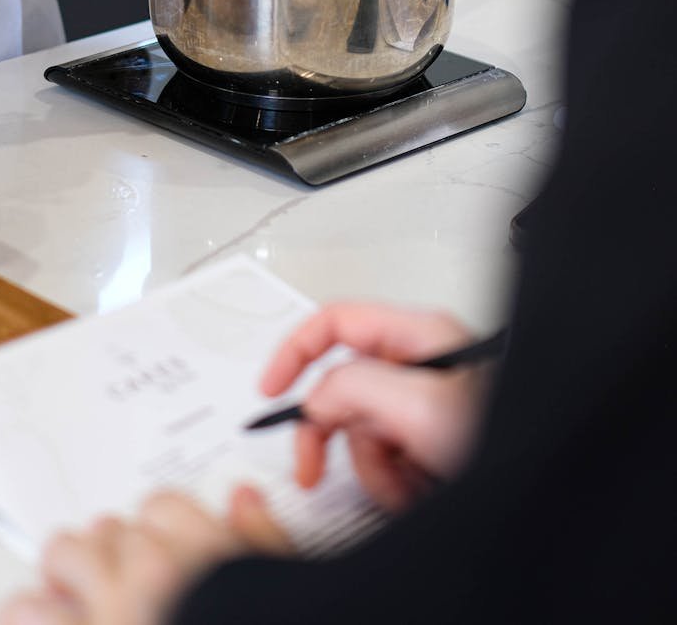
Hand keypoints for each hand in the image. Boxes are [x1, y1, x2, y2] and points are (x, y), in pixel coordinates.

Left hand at [0, 486, 290, 624]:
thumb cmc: (277, 619)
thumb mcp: (281, 575)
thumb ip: (262, 538)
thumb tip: (244, 498)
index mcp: (202, 555)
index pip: (163, 506)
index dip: (162, 529)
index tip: (161, 549)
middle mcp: (150, 573)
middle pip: (111, 526)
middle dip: (113, 548)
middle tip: (118, 572)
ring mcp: (107, 610)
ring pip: (63, 552)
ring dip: (69, 571)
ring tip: (75, 591)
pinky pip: (28, 609)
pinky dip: (39, 609)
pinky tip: (56, 617)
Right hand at [260, 303, 491, 510]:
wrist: (541, 481)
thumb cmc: (504, 433)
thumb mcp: (420, 405)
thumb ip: (355, 387)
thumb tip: (317, 396)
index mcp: (416, 334)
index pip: (336, 322)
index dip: (295, 351)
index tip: (271, 388)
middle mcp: (419, 363)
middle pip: (342, 387)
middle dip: (334, 433)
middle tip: (315, 467)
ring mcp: (425, 405)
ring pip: (362, 431)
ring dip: (372, 467)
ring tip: (405, 482)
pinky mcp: (431, 442)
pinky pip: (387, 458)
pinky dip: (392, 482)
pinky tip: (418, 490)